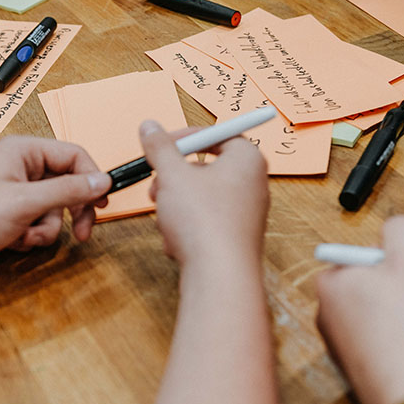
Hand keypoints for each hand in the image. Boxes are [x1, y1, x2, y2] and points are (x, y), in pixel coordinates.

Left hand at [0, 136, 110, 281]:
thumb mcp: (26, 203)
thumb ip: (68, 191)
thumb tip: (102, 181)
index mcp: (23, 150)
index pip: (74, 155)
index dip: (92, 179)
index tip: (104, 204)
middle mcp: (19, 165)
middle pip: (66, 183)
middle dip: (72, 211)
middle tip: (84, 233)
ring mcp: (12, 189)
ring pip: (52, 207)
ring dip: (45, 228)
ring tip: (25, 237)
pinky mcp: (5, 211)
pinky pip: (35, 220)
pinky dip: (30, 235)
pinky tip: (12, 242)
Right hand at [139, 120, 268, 264]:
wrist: (219, 275)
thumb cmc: (204, 220)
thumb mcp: (173, 174)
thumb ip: (160, 147)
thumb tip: (149, 127)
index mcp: (247, 159)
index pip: (216, 134)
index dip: (184, 138)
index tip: (161, 146)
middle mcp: (253, 184)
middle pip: (205, 167)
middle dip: (175, 177)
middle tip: (158, 184)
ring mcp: (245, 213)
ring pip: (200, 197)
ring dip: (175, 203)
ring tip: (165, 215)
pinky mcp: (234, 238)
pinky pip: (204, 222)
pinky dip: (186, 227)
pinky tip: (177, 240)